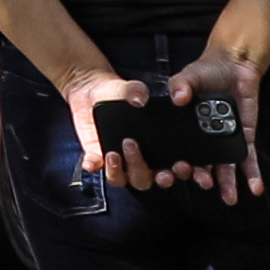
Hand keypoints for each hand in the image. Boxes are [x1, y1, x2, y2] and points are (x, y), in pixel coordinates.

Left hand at [49, 58, 162, 196]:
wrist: (94, 91)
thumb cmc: (121, 94)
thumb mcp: (132, 89)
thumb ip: (138, 92)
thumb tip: (140, 100)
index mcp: (156, 149)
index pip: (170, 170)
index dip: (175, 173)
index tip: (177, 166)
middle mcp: (138, 160)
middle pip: (144, 180)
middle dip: (142, 172)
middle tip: (133, 147)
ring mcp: (118, 161)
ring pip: (122, 180)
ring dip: (118, 171)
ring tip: (113, 154)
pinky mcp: (97, 156)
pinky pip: (96, 168)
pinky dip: (93, 166)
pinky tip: (91, 162)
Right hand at [147, 47, 266, 201]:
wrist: (233, 66)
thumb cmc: (206, 72)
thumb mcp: (189, 76)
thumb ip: (180, 85)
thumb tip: (178, 98)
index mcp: (186, 129)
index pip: (179, 152)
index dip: (176, 165)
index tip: (174, 173)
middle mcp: (204, 140)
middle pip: (202, 164)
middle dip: (202, 176)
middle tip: (203, 182)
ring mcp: (224, 141)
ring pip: (225, 168)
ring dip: (227, 185)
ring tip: (229, 198)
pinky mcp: (243, 139)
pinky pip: (248, 160)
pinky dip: (252, 175)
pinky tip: (255, 189)